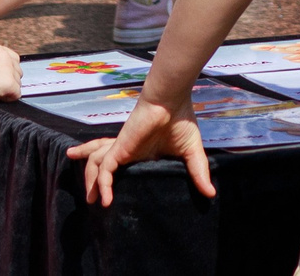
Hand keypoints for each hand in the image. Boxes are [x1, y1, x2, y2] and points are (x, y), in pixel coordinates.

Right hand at [0, 42, 22, 103]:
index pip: (12, 59)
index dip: (6, 71)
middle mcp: (5, 56)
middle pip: (17, 71)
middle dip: (9, 80)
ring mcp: (8, 69)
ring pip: (17, 83)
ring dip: (8, 89)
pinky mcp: (8, 82)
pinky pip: (16, 94)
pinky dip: (8, 98)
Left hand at [75, 96, 212, 203]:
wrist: (172, 99)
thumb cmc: (181, 120)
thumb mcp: (191, 152)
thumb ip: (198, 173)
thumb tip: (211, 193)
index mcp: (142, 151)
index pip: (123, 164)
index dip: (116, 176)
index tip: (112, 193)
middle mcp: (128, 150)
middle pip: (102, 161)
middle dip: (91, 177)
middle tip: (89, 197)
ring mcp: (122, 148)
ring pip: (96, 163)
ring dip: (90, 180)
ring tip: (88, 200)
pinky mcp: (120, 147)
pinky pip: (104, 168)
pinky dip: (102, 184)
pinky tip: (105, 200)